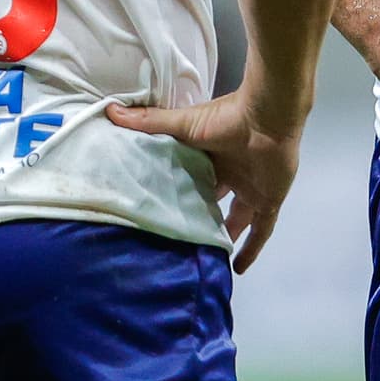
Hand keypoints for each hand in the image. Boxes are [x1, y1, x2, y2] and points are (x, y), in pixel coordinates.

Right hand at [106, 93, 307, 269]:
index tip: (159, 211)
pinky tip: (238, 269)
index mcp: (210, 157)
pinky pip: (261, 231)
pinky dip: (252, 249)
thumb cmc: (226, 118)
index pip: (191, 180)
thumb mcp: (183, 124)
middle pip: (212, 202)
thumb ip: (150, 122)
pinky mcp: (268, 202)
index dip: (178, 194)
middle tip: (177, 239)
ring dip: (222, 235)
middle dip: (199, 217)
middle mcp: (230, 174)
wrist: (268, 117)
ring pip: (235, 219)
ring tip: (202, 256)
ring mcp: (251, 189)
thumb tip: (111, 111)